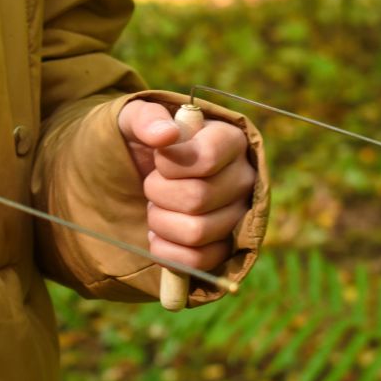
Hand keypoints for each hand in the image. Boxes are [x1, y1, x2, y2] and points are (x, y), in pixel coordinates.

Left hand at [118, 100, 255, 271]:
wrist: (144, 175)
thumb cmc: (145, 142)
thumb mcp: (135, 120)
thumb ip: (146, 118)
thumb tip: (166, 135)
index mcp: (231, 139)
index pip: (207, 157)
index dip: (172, 163)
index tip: (159, 159)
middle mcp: (245, 178)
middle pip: (198, 197)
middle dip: (159, 193)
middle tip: (152, 185)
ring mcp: (239, 216)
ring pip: (197, 232)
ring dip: (161, 222)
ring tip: (156, 209)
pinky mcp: (228, 248)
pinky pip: (198, 262)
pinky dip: (167, 252)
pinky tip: (159, 234)